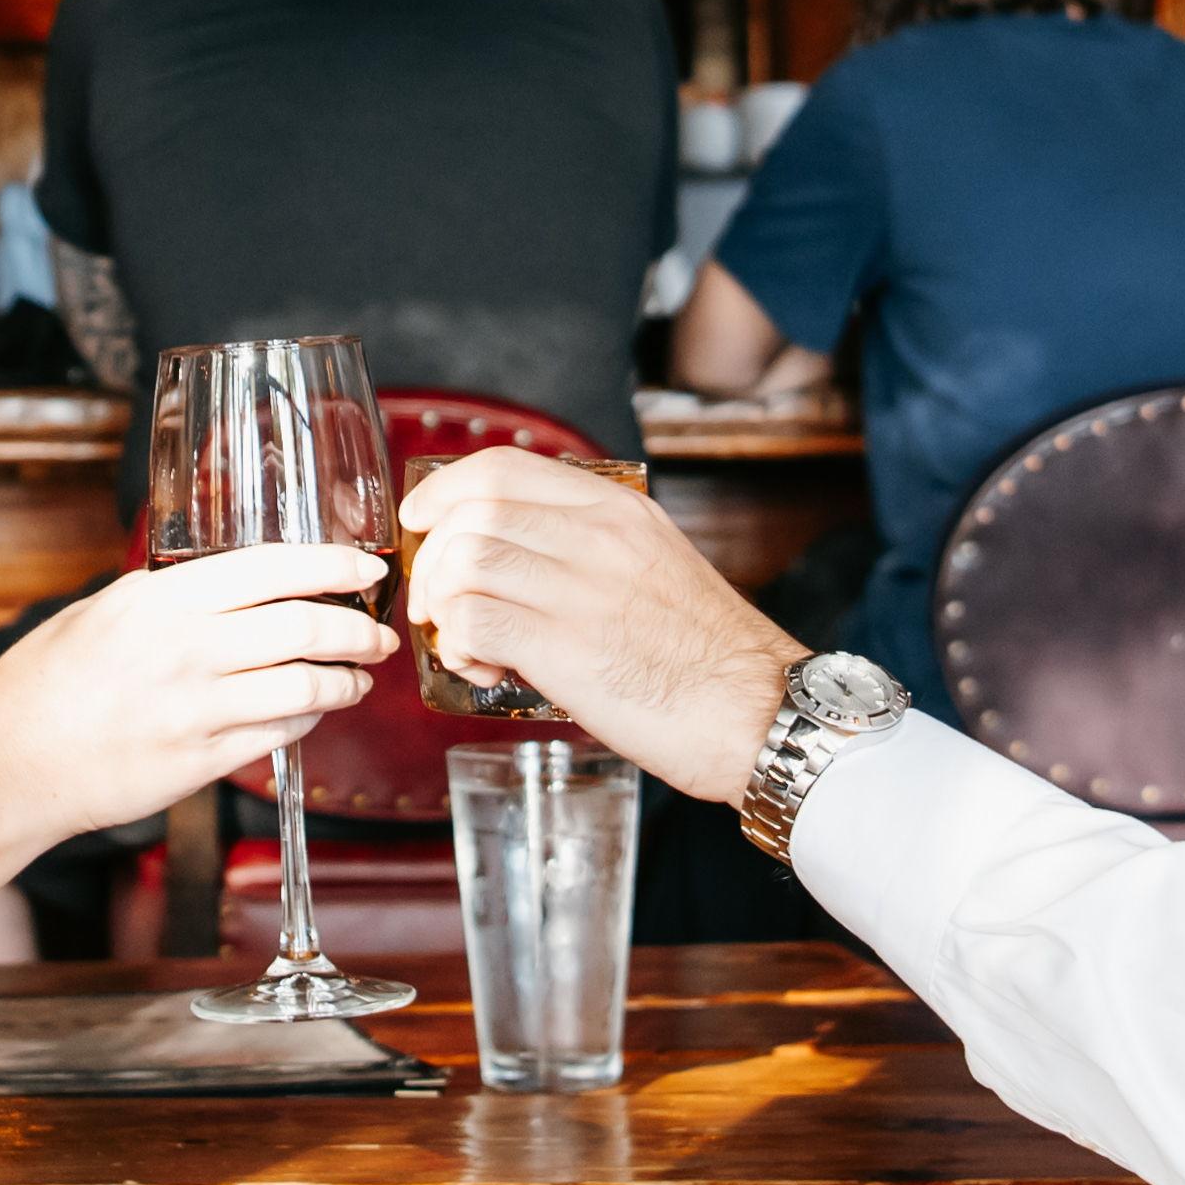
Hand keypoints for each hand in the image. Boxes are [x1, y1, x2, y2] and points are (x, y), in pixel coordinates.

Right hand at [0, 542, 389, 844]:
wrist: (10, 762)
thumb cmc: (44, 683)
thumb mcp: (101, 612)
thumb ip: (166, 598)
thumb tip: (228, 586)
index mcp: (162, 600)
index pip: (274, 569)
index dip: (334, 567)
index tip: (368, 568)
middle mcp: (187, 650)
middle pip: (305, 629)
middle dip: (357, 630)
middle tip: (378, 632)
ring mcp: (197, 709)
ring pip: (304, 687)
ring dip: (345, 681)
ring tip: (358, 678)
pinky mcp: (201, 762)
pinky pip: (279, 735)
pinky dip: (307, 719)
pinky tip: (313, 711)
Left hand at [396, 450, 799, 798]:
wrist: (761, 715)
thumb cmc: (707, 659)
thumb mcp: (656, 568)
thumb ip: (590, 551)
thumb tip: (510, 559)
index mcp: (618, 512)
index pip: (503, 469)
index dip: (444, 490)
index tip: (423, 522)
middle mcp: (598, 537)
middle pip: (472, 512)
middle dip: (434, 559)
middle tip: (438, 606)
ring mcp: (583, 589)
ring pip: (464, 560)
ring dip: (443, 606)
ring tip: (467, 645)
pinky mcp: (568, 648)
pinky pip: (473, 619)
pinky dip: (459, 643)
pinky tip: (484, 669)